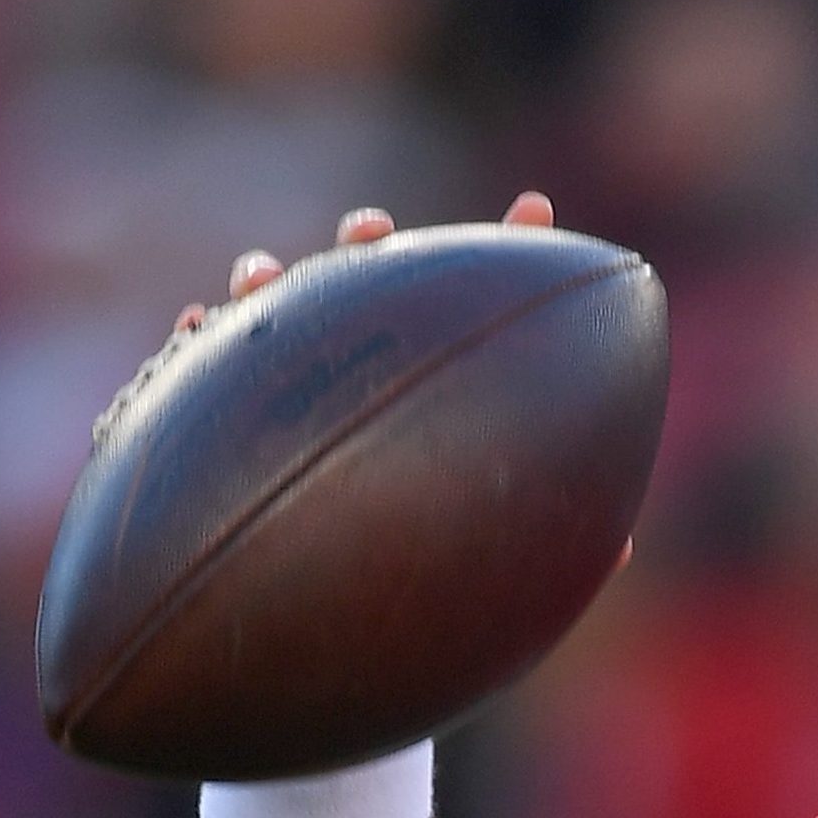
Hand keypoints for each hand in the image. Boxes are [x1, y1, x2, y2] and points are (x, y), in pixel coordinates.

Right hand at [157, 192, 630, 579]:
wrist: (313, 609)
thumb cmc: (417, 569)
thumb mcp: (488, 553)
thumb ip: (536, 530)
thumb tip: (623, 551)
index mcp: (430, 375)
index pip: (474, 300)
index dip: (511, 249)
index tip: (538, 208)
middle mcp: (359, 365)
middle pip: (367, 286)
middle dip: (366, 247)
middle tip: (371, 231)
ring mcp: (290, 385)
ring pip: (279, 314)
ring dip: (269, 283)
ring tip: (263, 275)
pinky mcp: (224, 418)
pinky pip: (199, 374)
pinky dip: (197, 343)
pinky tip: (195, 327)